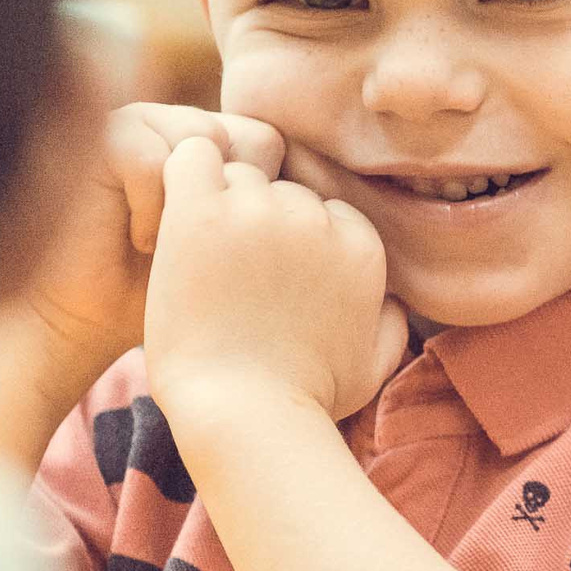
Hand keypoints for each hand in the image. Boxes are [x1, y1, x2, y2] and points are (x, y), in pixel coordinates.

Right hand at [22, 103, 286, 385]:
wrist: (91, 320)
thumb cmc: (176, 305)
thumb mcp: (245, 264)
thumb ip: (288, 236)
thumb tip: (358, 236)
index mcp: (227, 151)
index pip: (276, 148)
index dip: (270, 207)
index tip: (246, 266)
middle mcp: (189, 129)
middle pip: (253, 136)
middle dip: (239, 206)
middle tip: (213, 260)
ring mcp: (147, 125)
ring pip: (203, 135)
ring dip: (194, 208)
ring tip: (173, 251)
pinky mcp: (103, 140)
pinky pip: (150, 155)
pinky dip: (149, 209)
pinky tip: (138, 246)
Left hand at [142, 135, 409, 450]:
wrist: (245, 416)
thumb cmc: (305, 401)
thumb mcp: (374, 366)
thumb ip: (392, 322)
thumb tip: (395, 301)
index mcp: (360, 246)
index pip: (324, 209)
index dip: (293, 241)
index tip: (269, 281)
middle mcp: (315, 219)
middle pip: (281, 188)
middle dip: (258, 222)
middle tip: (232, 276)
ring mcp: (260, 211)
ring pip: (238, 173)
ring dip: (220, 207)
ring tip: (201, 262)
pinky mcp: (204, 213)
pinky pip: (193, 154)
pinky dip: (183, 173)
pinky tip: (176, 216)